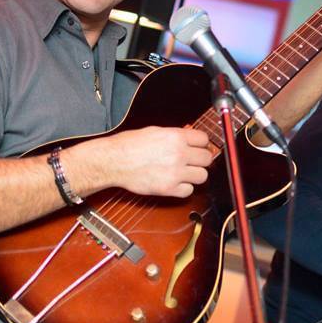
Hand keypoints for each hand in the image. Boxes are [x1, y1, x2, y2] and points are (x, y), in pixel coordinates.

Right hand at [75, 126, 212, 197]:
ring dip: (195, 175)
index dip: (201, 144)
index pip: (204, 139)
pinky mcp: (168, 188)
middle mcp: (179, 153)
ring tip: (184, 173)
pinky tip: (175, 183)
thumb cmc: (129, 145)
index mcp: (176, 136)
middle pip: (207, 158)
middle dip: (200, 160)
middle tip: (193, 161)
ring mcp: (175, 172)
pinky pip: (189, 191)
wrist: (114, 161)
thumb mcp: (155, 131)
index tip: (198, 148)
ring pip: (202, 176)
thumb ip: (175, 135)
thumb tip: (189, 138)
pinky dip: (184, 188)